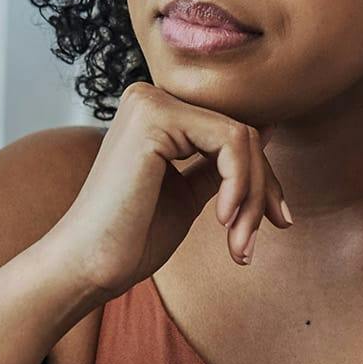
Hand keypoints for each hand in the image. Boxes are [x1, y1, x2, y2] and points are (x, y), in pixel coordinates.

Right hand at [44, 80, 292, 300]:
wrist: (86, 267)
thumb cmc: (131, 238)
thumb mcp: (189, 193)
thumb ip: (221, 162)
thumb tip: (267, 129)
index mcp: (156, 112)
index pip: (233, 131)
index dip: (262, 178)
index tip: (276, 221)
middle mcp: (151, 96)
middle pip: (242, 131)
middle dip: (262, 191)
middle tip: (253, 243)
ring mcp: (150, 101)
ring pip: (242, 137)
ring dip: (253, 198)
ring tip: (238, 245)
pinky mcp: (154, 116)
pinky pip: (229, 141)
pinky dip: (239, 186)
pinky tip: (223, 221)